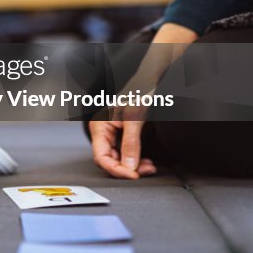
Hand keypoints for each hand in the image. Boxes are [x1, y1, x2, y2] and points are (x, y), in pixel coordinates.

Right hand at [89, 22, 196, 179]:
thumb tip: (130, 167)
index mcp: (99, 125)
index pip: (101, 156)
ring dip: (134, 166)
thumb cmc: (140, 91)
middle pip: (110, 159)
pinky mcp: (125, 135)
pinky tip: (148, 161)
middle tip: (145, 170)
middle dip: (127, 168)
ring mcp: (114, 134)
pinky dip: (138, 160)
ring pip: (120, 158)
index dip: (116, 169)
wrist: (152, 78)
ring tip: (150, 167)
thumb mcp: (135, 118)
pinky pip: (128, 153)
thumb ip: (131, 143)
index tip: (133, 175)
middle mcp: (104, 131)